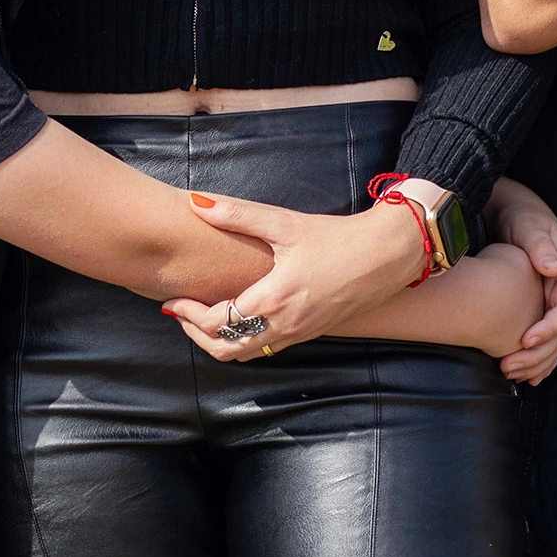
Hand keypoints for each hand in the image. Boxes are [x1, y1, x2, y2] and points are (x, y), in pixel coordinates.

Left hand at [160, 193, 425, 362]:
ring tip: (201, 317)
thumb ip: (237, 214)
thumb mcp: (284, 222)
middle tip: (179, 314)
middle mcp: (284, 325)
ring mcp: (298, 334)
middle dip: (197, 335)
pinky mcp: (310, 332)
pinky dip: (243, 341)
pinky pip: (267, 348)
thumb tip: (196, 202)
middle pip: (227, 350)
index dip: (188, 314)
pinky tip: (238, 316)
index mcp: (273, 299)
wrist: (386, 257)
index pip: (217, 322)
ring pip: (247, 354)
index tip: (171, 300)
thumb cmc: (336, 238)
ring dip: (219, 342)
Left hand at [486, 176, 556, 384]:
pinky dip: (537, 358)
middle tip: (509, 366)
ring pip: (554, 341)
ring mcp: (555, 300)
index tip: (526, 340)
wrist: (514, 210)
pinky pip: (545, 338)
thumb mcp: (530, 226)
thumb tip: (555, 267)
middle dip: (538, 354)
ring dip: (536, 361)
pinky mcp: (541, 306)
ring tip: (510, 373)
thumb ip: (541, 245)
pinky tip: (524, 375)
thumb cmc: (521, 215)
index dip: (550, 328)